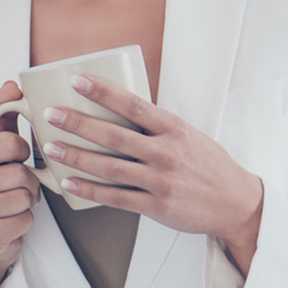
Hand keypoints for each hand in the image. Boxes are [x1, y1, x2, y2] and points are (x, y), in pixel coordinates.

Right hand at [0, 82, 39, 287]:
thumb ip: (5, 118)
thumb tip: (12, 85)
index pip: (8, 143)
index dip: (23, 152)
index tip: (17, 160)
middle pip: (19, 174)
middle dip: (29, 182)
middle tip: (21, 187)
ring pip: (23, 198)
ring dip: (28, 202)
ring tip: (16, 203)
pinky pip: (23, 222)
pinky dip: (26, 221)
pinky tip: (12, 221)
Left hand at [42, 74, 264, 274]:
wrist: (236, 203)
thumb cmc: (210, 166)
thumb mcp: (190, 136)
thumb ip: (158, 126)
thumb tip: (120, 109)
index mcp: (175, 129)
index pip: (134, 104)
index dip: (103, 92)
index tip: (77, 81)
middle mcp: (167, 153)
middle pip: (114, 135)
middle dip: (78, 123)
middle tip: (51, 114)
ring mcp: (161, 181)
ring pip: (109, 167)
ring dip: (77, 156)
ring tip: (51, 148)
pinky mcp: (157, 206)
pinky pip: (116, 197)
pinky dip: (90, 190)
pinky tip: (70, 182)